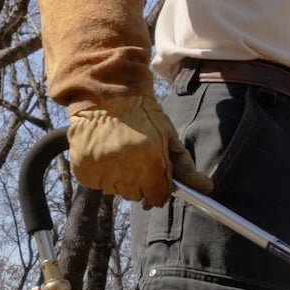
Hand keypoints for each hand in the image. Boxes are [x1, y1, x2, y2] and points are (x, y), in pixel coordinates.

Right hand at [67, 94, 212, 206]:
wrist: (108, 94)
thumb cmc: (144, 115)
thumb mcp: (169, 137)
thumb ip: (185, 167)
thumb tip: (207, 188)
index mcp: (149, 160)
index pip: (157, 196)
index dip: (159, 191)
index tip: (158, 183)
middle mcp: (124, 169)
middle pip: (136, 195)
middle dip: (141, 183)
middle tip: (138, 160)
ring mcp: (101, 170)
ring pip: (116, 191)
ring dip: (121, 178)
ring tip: (121, 152)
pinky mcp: (83, 170)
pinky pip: (98, 184)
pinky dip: (102, 174)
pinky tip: (106, 153)